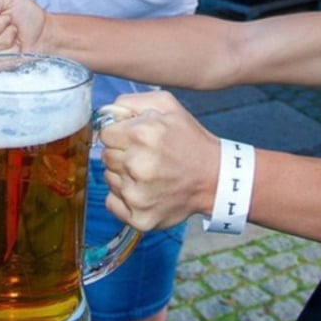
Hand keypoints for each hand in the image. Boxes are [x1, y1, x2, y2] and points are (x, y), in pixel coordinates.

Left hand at [99, 91, 219, 230]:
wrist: (215, 179)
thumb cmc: (189, 141)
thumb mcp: (167, 106)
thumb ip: (130, 102)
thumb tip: (105, 114)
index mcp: (142, 134)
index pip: (105, 134)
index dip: (120, 135)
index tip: (136, 139)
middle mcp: (137, 165)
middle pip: (106, 156)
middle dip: (123, 154)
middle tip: (146, 157)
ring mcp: (137, 195)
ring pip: (109, 179)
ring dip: (124, 175)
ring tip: (149, 174)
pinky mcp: (139, 217)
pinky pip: (112, 203)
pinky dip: (124, 198)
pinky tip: (145, 191)